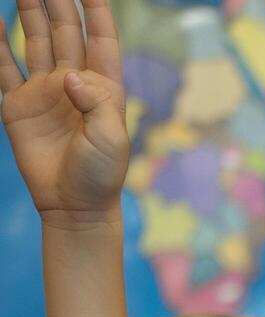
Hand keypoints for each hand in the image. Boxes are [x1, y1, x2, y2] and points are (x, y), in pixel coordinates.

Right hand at [0, 0, 128, 225]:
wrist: (74, 205)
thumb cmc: (101, 174)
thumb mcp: (110, 140)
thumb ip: (97, 104)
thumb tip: (71, 75)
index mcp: (103, 87)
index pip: (100, 40)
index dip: (96, 11)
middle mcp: (73, 82)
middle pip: (63, 31)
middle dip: (55, 1)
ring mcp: (44, 91)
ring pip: (34, 40)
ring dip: (28, 12)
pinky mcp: (18, 105)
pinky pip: (4, 66)